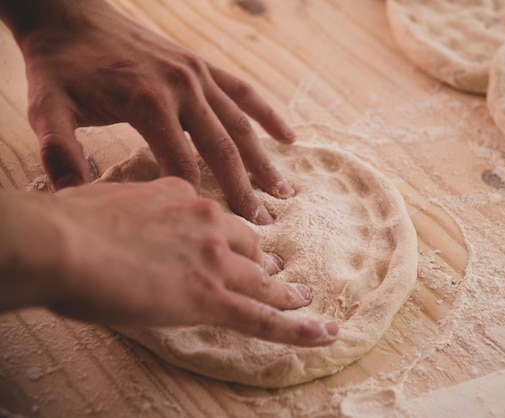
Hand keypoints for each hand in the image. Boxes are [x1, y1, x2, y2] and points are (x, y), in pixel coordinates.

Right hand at [0, 178, 337, 345]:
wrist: (60, 242)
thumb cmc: (68, 224)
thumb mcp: (106, 200)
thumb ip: (128, 206)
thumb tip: (118, 212)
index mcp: (183, 195)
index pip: (216, 219)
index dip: (227, 236)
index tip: (230, 244)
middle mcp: (208, 222)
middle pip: (249, 246)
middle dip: (264, 261)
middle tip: (277, 270)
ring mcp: (214, 260)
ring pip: (263, 281)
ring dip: (287, 292)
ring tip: (303, 299)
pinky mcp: (212, 297)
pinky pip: (265, 318)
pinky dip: (298, 330)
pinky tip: (324, 333)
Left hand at [10, 0, 294, 223]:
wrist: (70, 15)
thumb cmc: (61, 64)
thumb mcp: (48, 107)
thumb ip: (60, 152)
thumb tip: (76, 198)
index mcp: (148, 103)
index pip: (182, 165)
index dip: (197, 201)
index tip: (213, 231)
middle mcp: (182, 88)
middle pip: (222, 150)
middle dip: (244, 190)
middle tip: (264, 224)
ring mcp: (198, 74)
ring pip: (241, 124)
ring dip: (264, 160)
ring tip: (285, 191)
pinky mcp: (203, 65)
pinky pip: (244, 92)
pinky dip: (267, 115)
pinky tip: (289, 137)